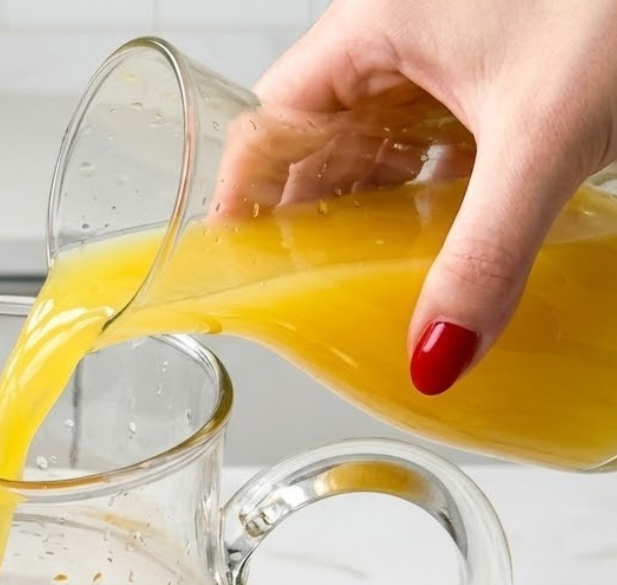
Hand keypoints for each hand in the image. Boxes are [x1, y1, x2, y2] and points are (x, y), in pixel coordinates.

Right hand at [252, 0, 616, 388]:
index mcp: (376, 24)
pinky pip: (435, 132)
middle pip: (318, 137)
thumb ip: (486, 256)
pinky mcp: (498, 58)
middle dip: (311, 216)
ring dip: (373, 206)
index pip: (269, 122)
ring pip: (378, 136)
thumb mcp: (543, 139)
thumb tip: (435, 356)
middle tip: (306, 290)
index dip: (243, 197)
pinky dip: (431, 185)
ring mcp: (450, 41)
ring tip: (366, 276)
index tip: (237, 265)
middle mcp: (401, 28)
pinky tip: (444, 231)